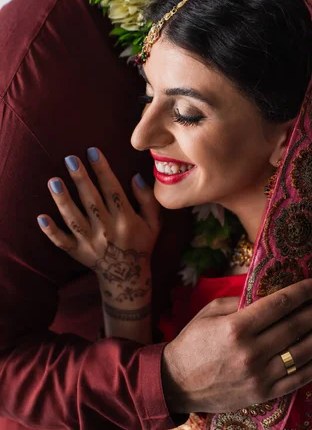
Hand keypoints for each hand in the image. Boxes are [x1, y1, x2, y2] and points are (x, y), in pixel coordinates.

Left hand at [37, 148, 160, 304]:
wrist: (127, 277)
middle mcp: (107, 229)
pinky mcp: (77, 252)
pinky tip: (40, 217)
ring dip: (63, 200)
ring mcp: (90, 242)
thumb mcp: (154, 222)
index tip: (92, 152)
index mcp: (126, 219)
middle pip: (91, 201)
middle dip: (80, 179)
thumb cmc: (141, 243)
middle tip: (70, 159)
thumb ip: (147, 199)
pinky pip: (62, 242)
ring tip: (53, 181)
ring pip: (74, 219)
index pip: (112, 190)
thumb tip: (135, 177)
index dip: (102, 170)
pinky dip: (51, 231)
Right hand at [162, 279, 311, 413]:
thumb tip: (265, 293)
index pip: (279, 304)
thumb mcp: (209, 312)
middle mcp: (251, 351)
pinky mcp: (262, 394)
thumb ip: (238, 301)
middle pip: (295, 327)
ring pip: (301, 353)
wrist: (176, 383)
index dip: (301, 292)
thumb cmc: (192, 342)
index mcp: (237, 327)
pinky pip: (296, 380)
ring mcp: (259, 375)